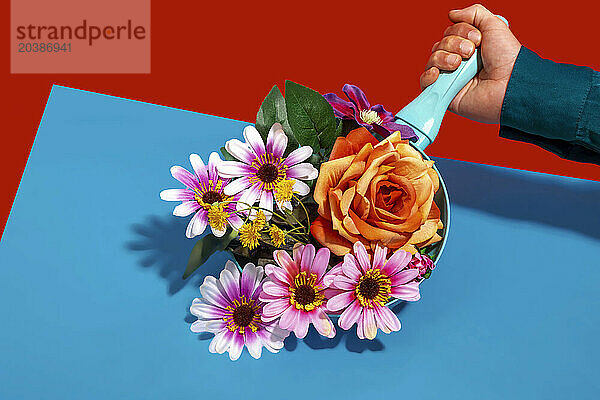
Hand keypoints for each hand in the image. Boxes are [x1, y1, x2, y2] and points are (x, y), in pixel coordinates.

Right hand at [420, 4, 521, 123]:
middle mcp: (460, 62)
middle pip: (439, 45)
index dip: (460, 32)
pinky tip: (437, 73)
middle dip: (453, 44)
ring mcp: (451, 77)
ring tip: (458, 64)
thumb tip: (452, 14)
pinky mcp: (445, 93)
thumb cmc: (507, 59)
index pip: (450, 33)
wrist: (508, 83)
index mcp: (470, 47)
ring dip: (443, 58)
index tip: (477, 39)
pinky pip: (425, 82)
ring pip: (432, 59)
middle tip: (470, 52)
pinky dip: (428, 75)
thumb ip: (474, 13)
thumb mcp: (494, 25)